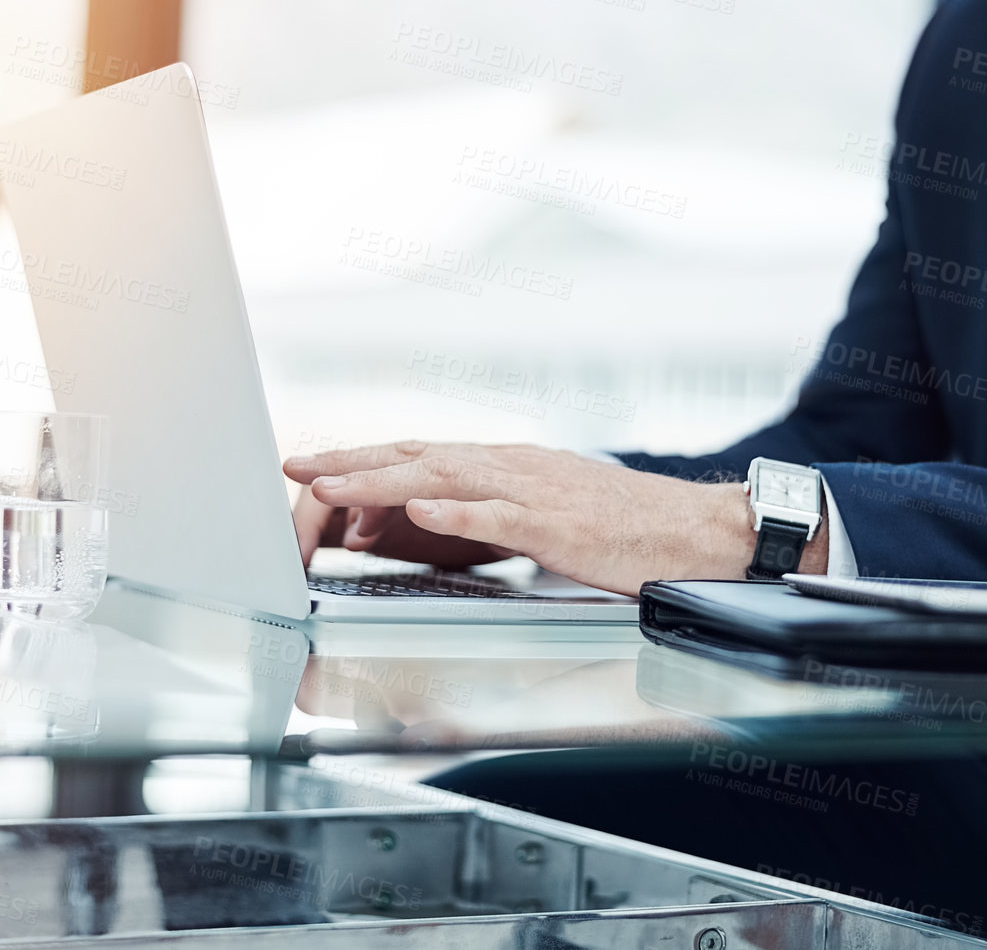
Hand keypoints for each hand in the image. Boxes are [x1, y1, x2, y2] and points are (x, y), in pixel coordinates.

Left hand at [283, 441, 826, 595]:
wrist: (694, 531)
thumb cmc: (619, 531)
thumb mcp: (537, 517)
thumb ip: (477, 517)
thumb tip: (411, 523)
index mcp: (503, 465)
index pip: (416, 454)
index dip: (359, 460)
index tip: (309, 468)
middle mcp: (510, 466)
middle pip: (415, 455)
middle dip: (349, 461)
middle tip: (292, 468)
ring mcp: (533, 491)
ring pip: (443, 477)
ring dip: (381, 480)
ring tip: (331, 485)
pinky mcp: (560, 524)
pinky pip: (501, 515)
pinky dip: (458, 512)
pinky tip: (421, 512)